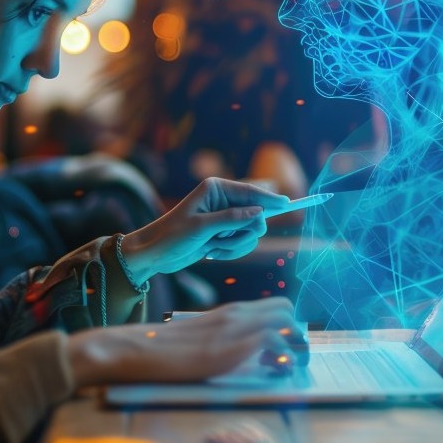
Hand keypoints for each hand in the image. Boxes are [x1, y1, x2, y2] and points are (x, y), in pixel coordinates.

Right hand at [67, 297, 308, 385]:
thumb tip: (243, 356)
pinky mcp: (229, 346)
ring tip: (289, 367)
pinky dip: (282, 357)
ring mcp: (233, 328)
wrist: (134, 348)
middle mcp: (235, 314)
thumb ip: (222, 341)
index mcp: (228, 312)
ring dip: (297, 345)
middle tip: (293, 358)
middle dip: (298, 333)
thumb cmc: (160, 349)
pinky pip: (275, 342)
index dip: (287, 325)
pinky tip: (271, 371)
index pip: (275, 305)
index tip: (285, 348)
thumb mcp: (198, 339)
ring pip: (287, 320)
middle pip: (287, 308)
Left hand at [120, 177, 289, 281]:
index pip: (250, 192)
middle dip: (242, 233)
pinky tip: (212, 254)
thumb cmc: (172, 236)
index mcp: (215, 189)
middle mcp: (222, 200)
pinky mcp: (222, 233)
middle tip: (224, 240)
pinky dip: (230, 252)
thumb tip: (259, 213)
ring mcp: (223, 218)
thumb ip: (232, 219)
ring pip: (250, 233)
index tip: (288, 204)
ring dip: (234, 245)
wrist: (154, 254)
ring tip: (212, 248)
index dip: (269, 199)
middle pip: (255, 215)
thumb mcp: (201, 228)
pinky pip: (241, 244)